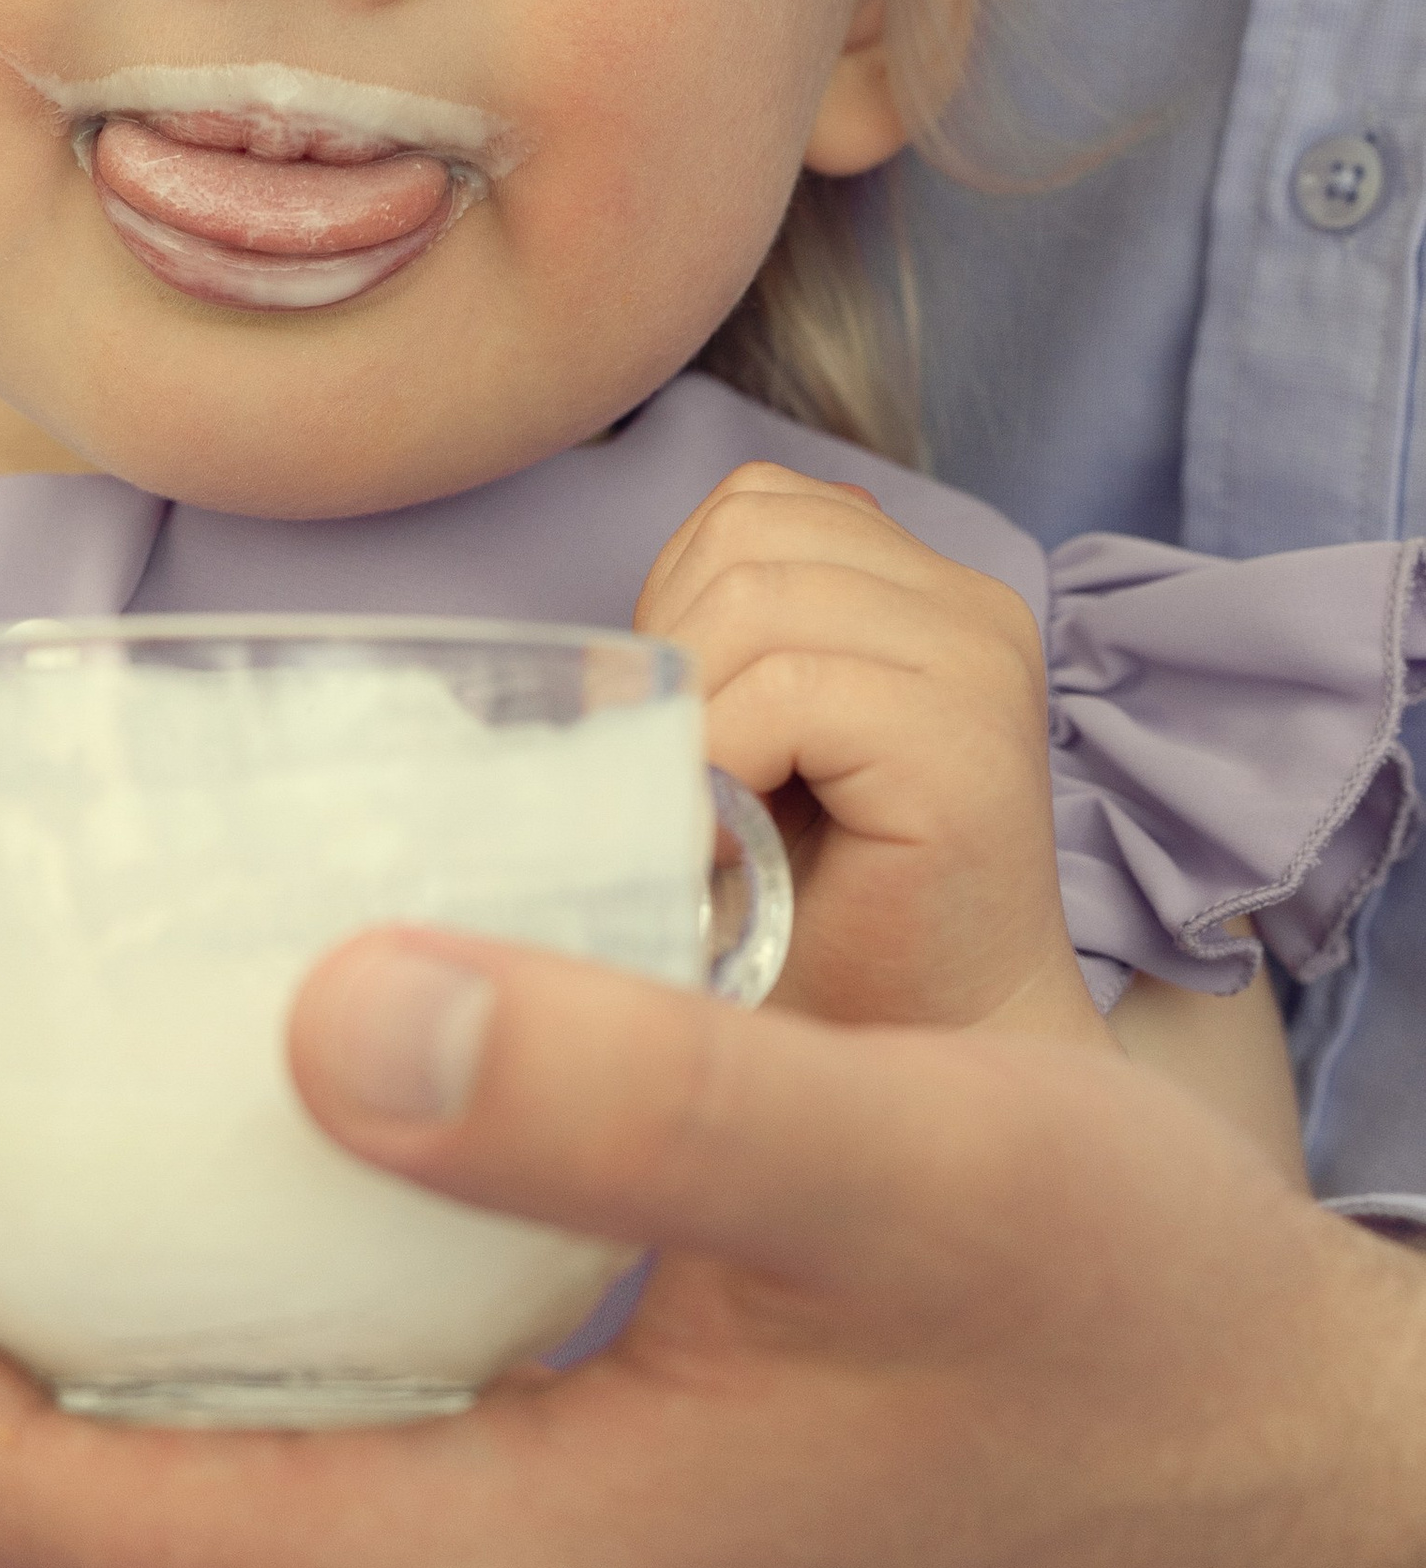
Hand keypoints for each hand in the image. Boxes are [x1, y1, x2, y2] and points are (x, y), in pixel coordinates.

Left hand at [0, 934, 1425, 1567]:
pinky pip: (313, 1548)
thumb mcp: (894, 1164)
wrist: (1297, 1519)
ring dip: (57, 1388)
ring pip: (200, 1564)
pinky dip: (204, 1413)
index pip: (70, 1520)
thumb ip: (612, 1093)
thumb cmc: (1125, 1338)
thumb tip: (320, 1014)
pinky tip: (234, 1256)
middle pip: (94, 1559)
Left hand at [635, 462, 1089, 1036]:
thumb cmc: (816, 927)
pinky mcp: (968, 738)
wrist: (926, 1061)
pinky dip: (720, 763)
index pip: (754, 507)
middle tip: (689, 787)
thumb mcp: (742, 755)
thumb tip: (590, 655)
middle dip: (676, 652)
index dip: (678, 607)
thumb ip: (705, 662)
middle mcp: (966, 605)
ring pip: (757, 595)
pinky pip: (791, 687)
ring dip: (694, 712)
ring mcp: (978, 661)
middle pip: (747, 531)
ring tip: (710, 818)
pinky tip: (726, 845)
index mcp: (917, 591)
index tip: (687, 740)